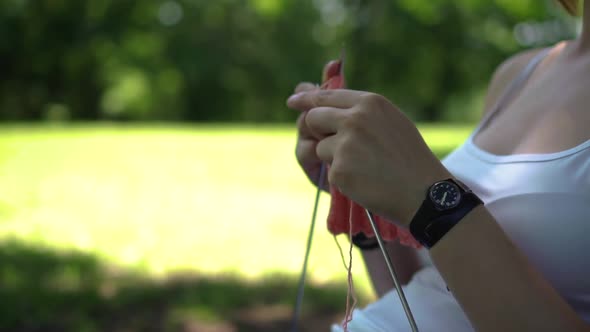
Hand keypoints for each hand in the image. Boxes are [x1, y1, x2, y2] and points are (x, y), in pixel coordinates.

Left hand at [286, 89, 450, 225]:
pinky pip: (329, 170)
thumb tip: (316, 92)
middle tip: (335, 145)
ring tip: (365, 166)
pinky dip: (343, 177)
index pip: (327, 95)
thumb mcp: (390, 121)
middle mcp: (355, 118)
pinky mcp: (339, 169)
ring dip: (334, 158)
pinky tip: (366, 180)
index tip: (293, 101)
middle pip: (313, 118)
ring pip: (319, 147)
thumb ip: (357, 109)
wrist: (424, 192)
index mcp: (370, 102)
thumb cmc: (409, 157)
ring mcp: (345, 144)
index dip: (307, 99)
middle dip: (317, 131)